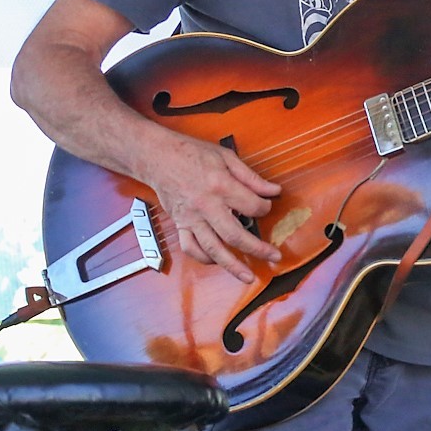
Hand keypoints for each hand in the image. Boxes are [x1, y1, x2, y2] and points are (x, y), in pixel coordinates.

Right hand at [143, 135, 281, 283]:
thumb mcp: (226, 157)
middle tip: (274, 256)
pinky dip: (204, 258)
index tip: (268, 206)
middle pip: (235, 235)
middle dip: (257, 248)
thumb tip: (273, 190)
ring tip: (248, 276)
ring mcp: (191, 217)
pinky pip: (191, 247)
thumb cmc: (191, 153)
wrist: (157, 156)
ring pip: (213, 248)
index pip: (252, 206)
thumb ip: (251, 177)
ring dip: (232, 265)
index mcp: (220, 186)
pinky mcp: (180, 223)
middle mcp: (206, 206)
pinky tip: (217, 262)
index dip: (266, 208)